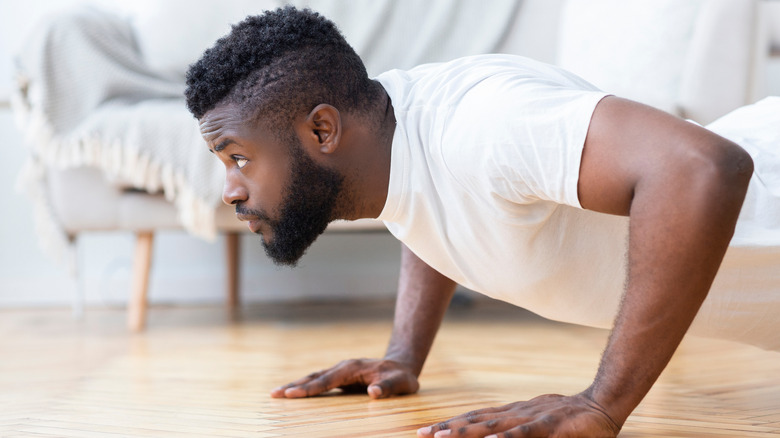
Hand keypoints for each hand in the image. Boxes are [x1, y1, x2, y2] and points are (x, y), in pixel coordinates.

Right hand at [270, 358, 418, 398]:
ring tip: (276, 394)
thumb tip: (374, 392)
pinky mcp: (340, 379)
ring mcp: (340, 372)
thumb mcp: (401, 383)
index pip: (327, 380)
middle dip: (294, 386)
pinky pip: (319, 383)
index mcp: (352, 368)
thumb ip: (388, 387)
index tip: (292, 394)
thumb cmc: (401, 377)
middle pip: (314, 377)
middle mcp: (343, 368)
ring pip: (314, 378)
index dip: (310, 388)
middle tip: (274, 394)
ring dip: (295, 386)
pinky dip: (305, 388)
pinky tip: (293, 394)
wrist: (402, 367)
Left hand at [417, 394, 620, 437]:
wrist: (602, 405)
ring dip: (467, 432)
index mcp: (511, 414)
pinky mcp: (550, 426)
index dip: (450, 424)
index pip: (474, 417)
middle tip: (421, 434)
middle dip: (448, 428)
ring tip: (443, 437)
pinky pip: (525, 433)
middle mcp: (516, 414)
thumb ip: (515, 432)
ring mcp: (532, 418)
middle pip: (476, 420)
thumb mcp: (536, 425)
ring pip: (494, 426)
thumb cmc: (568, 421)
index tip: (425, 431)